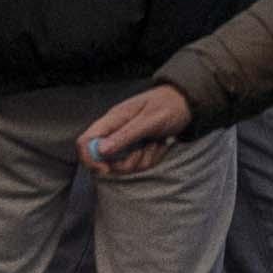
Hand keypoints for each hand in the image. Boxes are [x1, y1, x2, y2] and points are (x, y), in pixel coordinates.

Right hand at [81, 84, 196, 170]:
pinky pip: (139, 164)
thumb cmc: (168, 105)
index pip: (85, 141)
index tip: (106, 169)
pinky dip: (152, 158)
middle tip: (143, 150)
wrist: (187, 104)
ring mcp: (126, 141)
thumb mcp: (149, 120)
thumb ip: (125, 135)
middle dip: (124, 163)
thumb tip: (100, 151)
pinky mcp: (137, 148)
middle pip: (103, 160)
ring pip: (124, 165)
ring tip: (156, 142)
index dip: (90, 159)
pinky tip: (160, 144)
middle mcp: (115, 131)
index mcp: (113, 120)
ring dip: (143, 159)